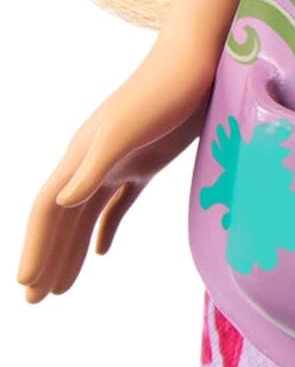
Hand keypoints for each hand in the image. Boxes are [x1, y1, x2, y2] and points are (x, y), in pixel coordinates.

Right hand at [15, 36, 215, 302]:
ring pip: (86, 217)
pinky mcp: (146, 161)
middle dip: (46, 259)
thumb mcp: (126, 129)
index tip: (25, 285)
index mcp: (80, 156)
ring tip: (60, 290)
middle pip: (61, 220)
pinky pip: (117, 203)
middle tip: (34, 303)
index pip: (47, 210)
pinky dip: (106, 228)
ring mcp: (119, 162)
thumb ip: (95, 165)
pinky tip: (101, 252)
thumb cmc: (161, 92)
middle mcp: (92, 162)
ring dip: (71, 251)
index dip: (34, 247)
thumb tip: (63, 201)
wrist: (197, 63)